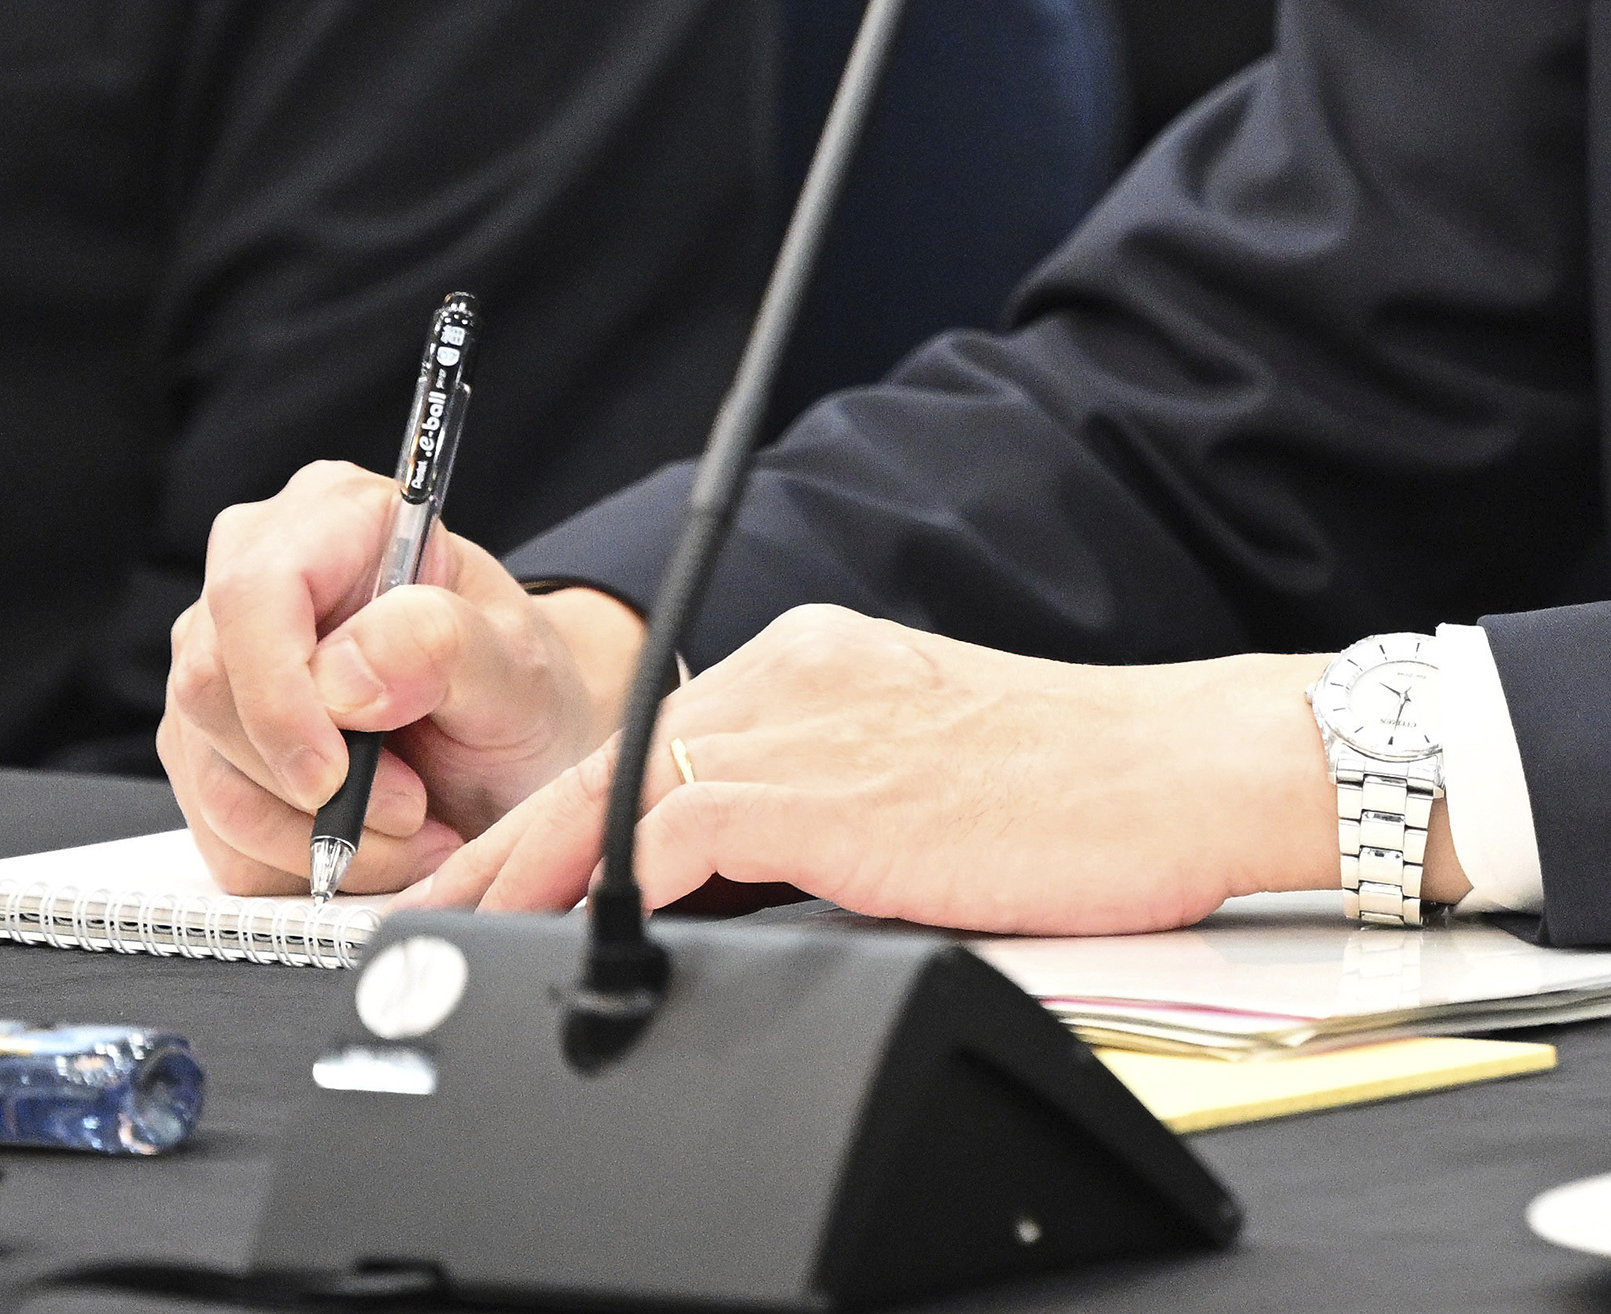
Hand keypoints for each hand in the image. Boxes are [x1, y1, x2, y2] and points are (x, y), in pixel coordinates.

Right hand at [159, 459, 647, 894]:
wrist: (513, 750)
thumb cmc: (516, 687)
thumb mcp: (516, 662)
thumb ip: (441, 644)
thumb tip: (345, 673)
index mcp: (334, 515)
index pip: (253, 592)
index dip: (278, 692)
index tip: (332, 775)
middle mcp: (256, 578)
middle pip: (211, 691)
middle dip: (311, 784)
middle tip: (411, 809)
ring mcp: (221, 667)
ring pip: (210, 775)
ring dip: (313, 837)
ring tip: (410, 831)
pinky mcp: (209, 749)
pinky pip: (217, 832)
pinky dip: (296, 864)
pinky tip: (370, 847)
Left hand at [404, 611, 1458, 934]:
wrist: (1186, 769)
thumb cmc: (1088, 797)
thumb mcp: (924, 795)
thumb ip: (819, 825)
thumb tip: (728, 904)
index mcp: (816, 666)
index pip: (651, 744)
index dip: (556, 820)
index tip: (497, 880)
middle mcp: (792, 671)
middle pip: (604, 762)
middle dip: (504, 850)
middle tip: (424, 919)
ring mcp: (800, 718)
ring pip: (609, 796)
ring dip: (518, 879)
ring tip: (452, 943)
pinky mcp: (817, 783)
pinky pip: (663, 840)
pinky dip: (597, 895)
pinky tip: (562, 944)